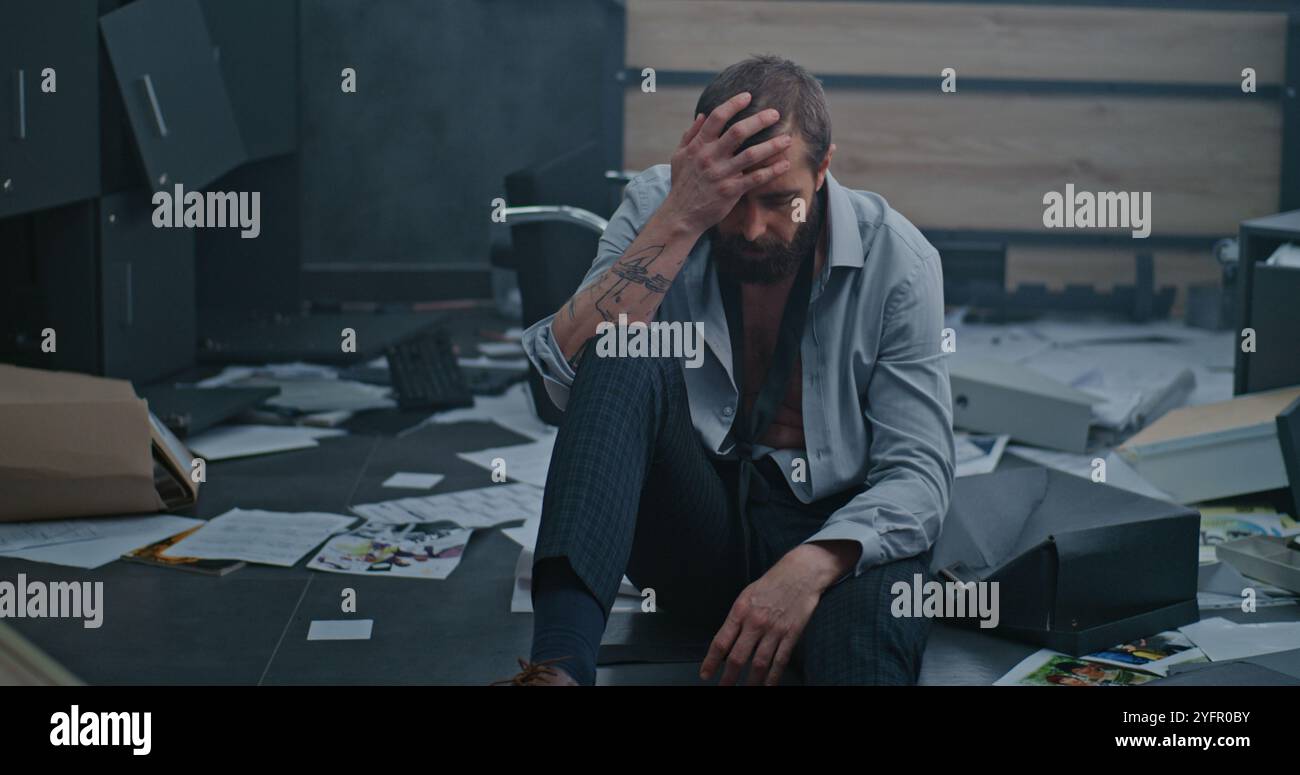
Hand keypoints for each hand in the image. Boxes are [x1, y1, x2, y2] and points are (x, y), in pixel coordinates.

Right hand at [660, 91, 792, 235]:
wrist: (681, 215)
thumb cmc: (681, 184)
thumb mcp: (679, 157)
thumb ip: (690, 135)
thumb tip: (702, 115)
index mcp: (698, 146)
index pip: (717, 118)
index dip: (733, 104)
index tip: (748, 97)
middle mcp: (710, 157)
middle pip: (738, 132)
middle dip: (759, 120)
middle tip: (775, 114)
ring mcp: (721, 174)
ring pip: (751, 155)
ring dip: (772, 145)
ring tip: (787, 139)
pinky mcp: (730, 191)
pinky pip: (755, 178)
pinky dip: (771, 171)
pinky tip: (784, 164)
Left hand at [699, 546, 831, 685]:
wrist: (801, 573)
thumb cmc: (770, 583)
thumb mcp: (746, 595)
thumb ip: (736, 618)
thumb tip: (726, 643)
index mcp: (740, 611)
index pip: (721, 641)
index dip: (711, 661)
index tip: (705, 675)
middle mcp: (755, 622)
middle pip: (738, 657)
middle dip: (729, 678)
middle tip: (723, 690)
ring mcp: (774, 630)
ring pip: (759, 663)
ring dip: (751, 682)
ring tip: (746, 692)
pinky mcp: (792, 634)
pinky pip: (780, 660)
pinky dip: (773, 677)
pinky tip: (767, 686)